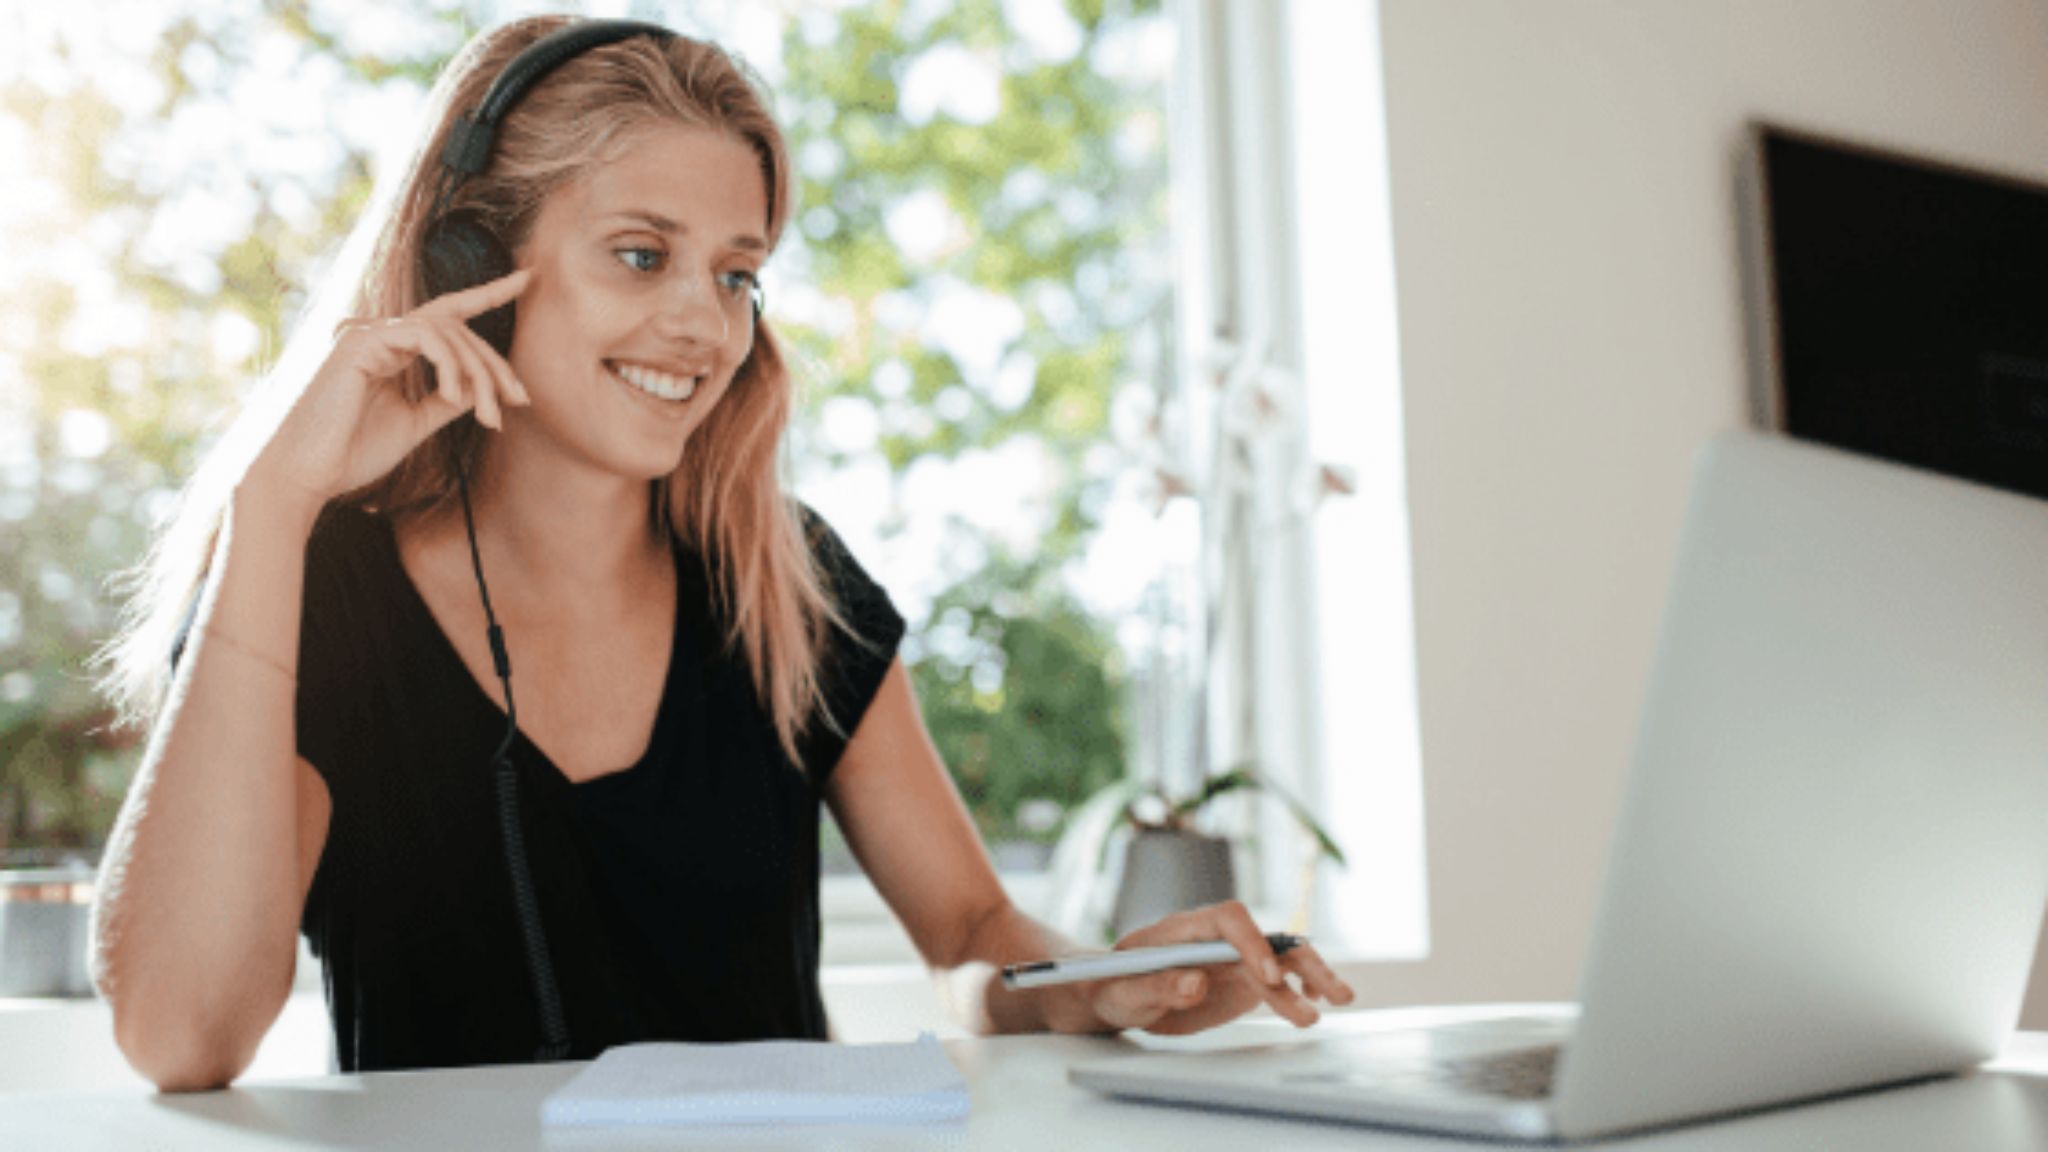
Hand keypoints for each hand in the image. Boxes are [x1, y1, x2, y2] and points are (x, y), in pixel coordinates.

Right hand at [244, 267, 534, 516]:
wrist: (309, 473)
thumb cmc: (353, 452)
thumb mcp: (415, 423)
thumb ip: (446, 399)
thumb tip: (481, 384)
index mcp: (391, 349)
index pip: (446, 314)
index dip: (487, 293)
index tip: (525, 279)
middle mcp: (380, 334)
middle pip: (457, 328)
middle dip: (495, 364)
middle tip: (518, 400)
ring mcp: (368, 334)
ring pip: (447, 333)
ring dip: (478, 374)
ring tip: (488, 414)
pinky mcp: (360, 342)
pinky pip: (424, 338)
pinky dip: (451, 365)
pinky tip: (458, 396)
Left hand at [1082, 900, 1356, 1035]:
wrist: (1114, 995)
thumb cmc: (1113, 987)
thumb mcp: (1125, 992)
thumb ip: (1157, 987)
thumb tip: (1195, 982)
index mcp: (1184, 928)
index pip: (1229, 920)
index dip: (1253, 945)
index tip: (1268, 978)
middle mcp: (1215, 938)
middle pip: (1265, 938)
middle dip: (1299, 961)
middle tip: (1326, 990)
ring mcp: (1231, 959)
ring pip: (1280, 960)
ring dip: (1311, 977)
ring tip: (1340, 1000)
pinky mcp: (1240, 981)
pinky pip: (1277, 980)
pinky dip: (1300, 988)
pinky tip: (1316, 1000)